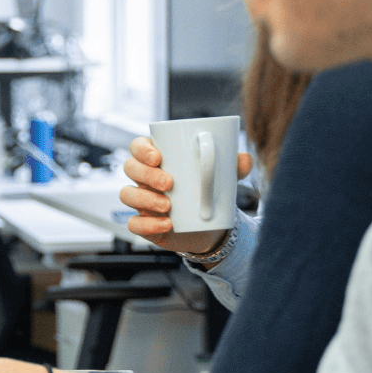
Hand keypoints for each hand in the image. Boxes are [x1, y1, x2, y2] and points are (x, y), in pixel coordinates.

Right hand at [120, 138, 251, 255]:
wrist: (209, 226)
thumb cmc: (208, 192)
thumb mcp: (222, 177)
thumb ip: (233, 167)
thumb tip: (244, 159)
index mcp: (158, 160)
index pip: (138, 146)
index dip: (141, 149)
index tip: (158, 157)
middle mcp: (145, 178)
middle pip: (130, 168)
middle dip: (146, 174)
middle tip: (169, 183)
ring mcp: (142, 201)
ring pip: (127, 194)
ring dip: (145, 199)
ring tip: (168, 205)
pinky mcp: (145, 223)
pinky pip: (134, 224)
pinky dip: (147, 224)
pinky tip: (166, 224)